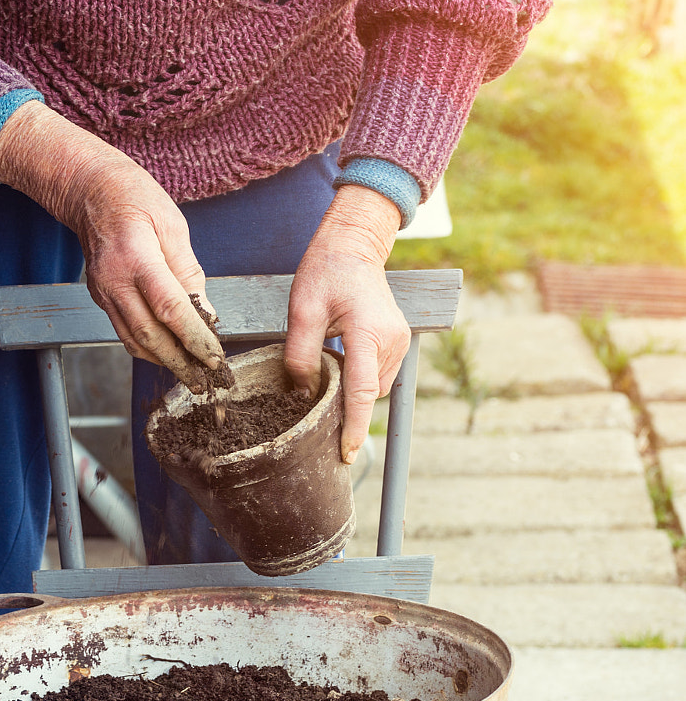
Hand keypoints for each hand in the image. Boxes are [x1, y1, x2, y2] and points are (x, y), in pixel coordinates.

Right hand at [0, 101, 226, 392]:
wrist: (89, 191)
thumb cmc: (134, 198)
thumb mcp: (173, 225)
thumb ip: (189, 272)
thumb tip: (206, 313)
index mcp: (137, 257)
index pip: (170, 310)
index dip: (195, 339)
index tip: (216, 357)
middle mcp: (115, 280)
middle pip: (150, 335)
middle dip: (181, 363)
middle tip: (205, 381)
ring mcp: (103, 292)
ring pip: (134, 341)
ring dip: (164, 363)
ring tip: (191, 376)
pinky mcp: (99, 298)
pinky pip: (125, 332)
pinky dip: (147, 349)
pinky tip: (167, 355)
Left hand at [282, 185, 411, 462]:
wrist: (354, 247)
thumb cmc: (326, 273)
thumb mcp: (302, 310)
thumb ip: (300, 354)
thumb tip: (300, 393)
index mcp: (368, 331)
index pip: (362, 390)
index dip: (353, 426)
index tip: (346, 453)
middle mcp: (392, 339)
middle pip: (367, 393)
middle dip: (345, 406)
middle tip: (315, 403)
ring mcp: (399, 341)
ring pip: (374, 388)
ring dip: (352, 391)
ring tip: (328, 371)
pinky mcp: (399, 341)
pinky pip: (379, 375)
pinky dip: (360, 379)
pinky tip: (343, 361)